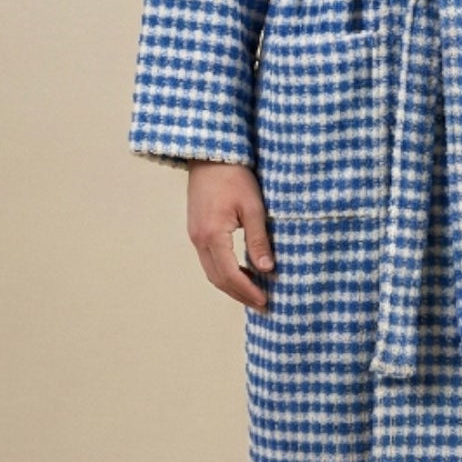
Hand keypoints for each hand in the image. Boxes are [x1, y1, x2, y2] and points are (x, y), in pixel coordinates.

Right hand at [186, 160, 275, 309]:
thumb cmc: (234, 177)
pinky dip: (225, 272)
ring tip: (253, 293)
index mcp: (212, 235)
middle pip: (218, 279)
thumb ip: (258, 239)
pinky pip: (209, 260)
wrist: (210, 156)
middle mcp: (199, 239)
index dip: (248, 291)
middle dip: (240, 294)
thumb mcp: (253, 207)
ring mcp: (195, 236)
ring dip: (231, 285)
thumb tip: (267, 269)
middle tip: (262, 305)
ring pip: (211, 272)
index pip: (230, 275)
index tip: (265, 301)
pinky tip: (241, 272)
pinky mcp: (197, 230)